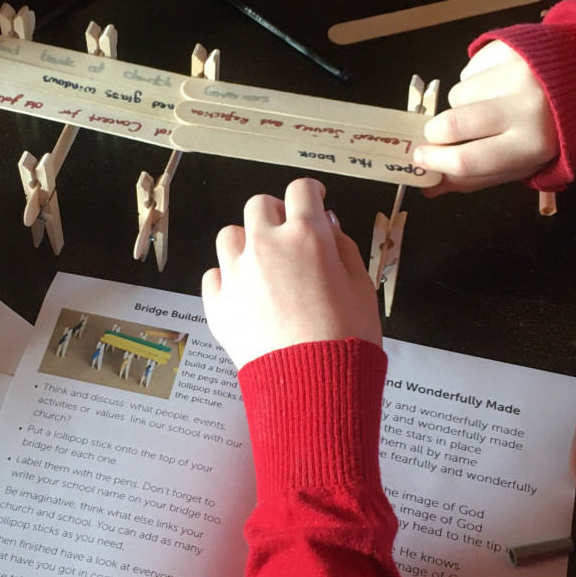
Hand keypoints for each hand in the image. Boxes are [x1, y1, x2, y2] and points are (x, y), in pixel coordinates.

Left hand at [202, 178, 380, 368]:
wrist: (315, 385)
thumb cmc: (348, 338)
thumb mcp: (362, 286)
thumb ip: (343, 248)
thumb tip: (327, 225)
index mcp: (306, 235)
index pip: (301, 190)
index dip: (309, 193)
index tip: (313, 202)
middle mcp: (265, 246)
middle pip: (259, 206)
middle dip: (276, 215)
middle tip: (289, 236)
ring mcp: (236, 274)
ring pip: (230, 236)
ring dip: (247, 243)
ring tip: (264, 266)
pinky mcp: (217, 305)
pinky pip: (213, 276)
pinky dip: (228, 279)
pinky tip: (246, 295)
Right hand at [414, 41, 557, 194]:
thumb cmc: (547, 132)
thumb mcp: (521, 163)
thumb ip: (476, 177)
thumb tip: (430, 186)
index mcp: (530, 146)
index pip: (467, 160)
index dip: (436, 161)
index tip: (420, 158)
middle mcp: (523, 107)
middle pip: (451, 125)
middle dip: (435, 132)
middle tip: (439, 134)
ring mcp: (515, 71)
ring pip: (457, 94)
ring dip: (463, 103)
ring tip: (491, 103)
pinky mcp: (510, 46)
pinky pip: (469, 68)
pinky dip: (475, 79)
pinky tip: (499, 83)